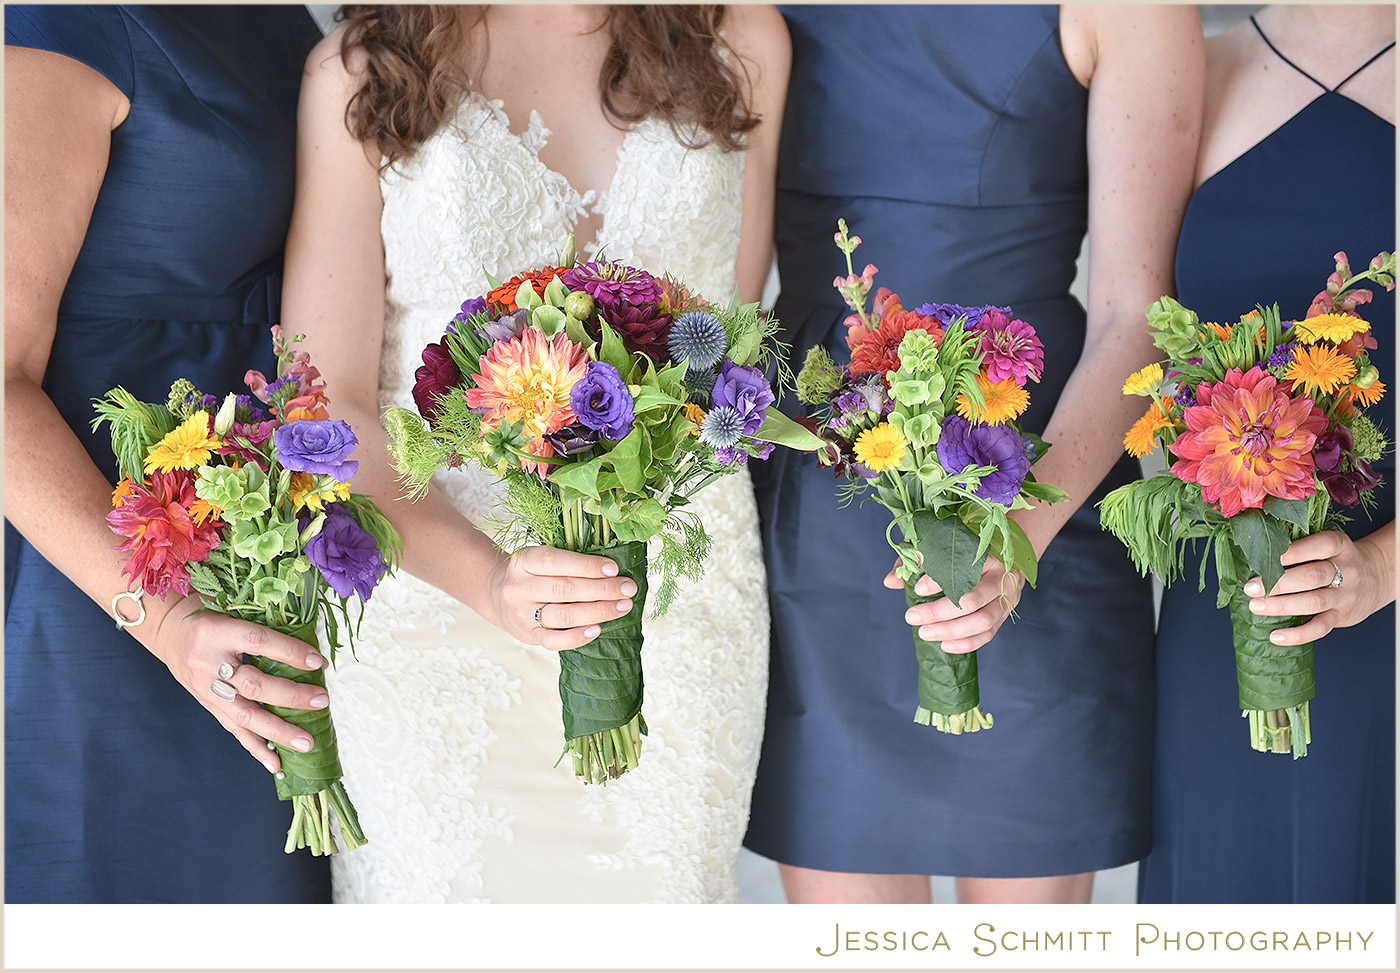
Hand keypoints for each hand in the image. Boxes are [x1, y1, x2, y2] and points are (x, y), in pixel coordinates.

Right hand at [145, 596, 331, 772]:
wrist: (168, 630)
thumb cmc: (208, 614)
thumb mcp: (231, 607)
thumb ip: (265, 622)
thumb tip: (307, 643)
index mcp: (217, 631)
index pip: (259, 642)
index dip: (290, 652)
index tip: (318, 662)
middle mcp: (209, 663)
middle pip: (253, 686)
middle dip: (291, 697)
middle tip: (322, 701)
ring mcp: (207, 689)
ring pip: (245, 715)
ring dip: (279, 732)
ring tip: (306, 743)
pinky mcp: (208, 705)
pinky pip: (234, 730)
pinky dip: (257, 749)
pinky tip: (277, 764)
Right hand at [485, 545, 636, 650]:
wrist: (497, 596)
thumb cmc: (532, 573)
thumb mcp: (540, 558)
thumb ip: (568, 560)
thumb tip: (613, 569)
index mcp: (523, 561)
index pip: (555, 561)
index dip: (586, 566)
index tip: (614, 569)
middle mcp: (519, 588)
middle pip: (564, 589)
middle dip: (602, 589)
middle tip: (628, 588)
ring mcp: (522, 614)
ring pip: (563, 615)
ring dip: (599, 611)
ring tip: (623, 606)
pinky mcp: (529, 636)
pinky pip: (555, 641)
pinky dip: (578, 636)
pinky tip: (598, 629)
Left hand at [883, 556, 1024, 652]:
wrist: (1000, 559)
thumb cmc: (964, 555)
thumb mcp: (940, 551)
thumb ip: (914, 562)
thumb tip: (890, 581)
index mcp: (986, 554)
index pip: (964, 568)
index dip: (939, 580)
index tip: (918, 589)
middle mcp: (1001, 577)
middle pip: (972, 600)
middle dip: (939, 612)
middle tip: (912, 617)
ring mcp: (1006, 598)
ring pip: (982, 620)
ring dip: (951, 631)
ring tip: (925, 633)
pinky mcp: (1004, 615)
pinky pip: (988, 634)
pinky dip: (966, 643)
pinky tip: (944, 645)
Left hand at [1245, 529, 1395, 645]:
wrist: (1375, 578)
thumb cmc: (1337, 559)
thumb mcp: (1328, 546)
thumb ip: (1302, 546)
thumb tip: (1257, 552)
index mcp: (1340, 547)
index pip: (1320, 545)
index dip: (1292, 551)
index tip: (1264, 558)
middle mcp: (1347, 570)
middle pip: (1313, 576)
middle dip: (1278, 582)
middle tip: (1250, 587)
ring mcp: (1346, 595)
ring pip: (1314, 602)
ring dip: (1282, 605)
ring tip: (1256, 606)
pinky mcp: (1342, 616)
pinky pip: (1320, 628)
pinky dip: (1297, 635)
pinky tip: (1275, 636)